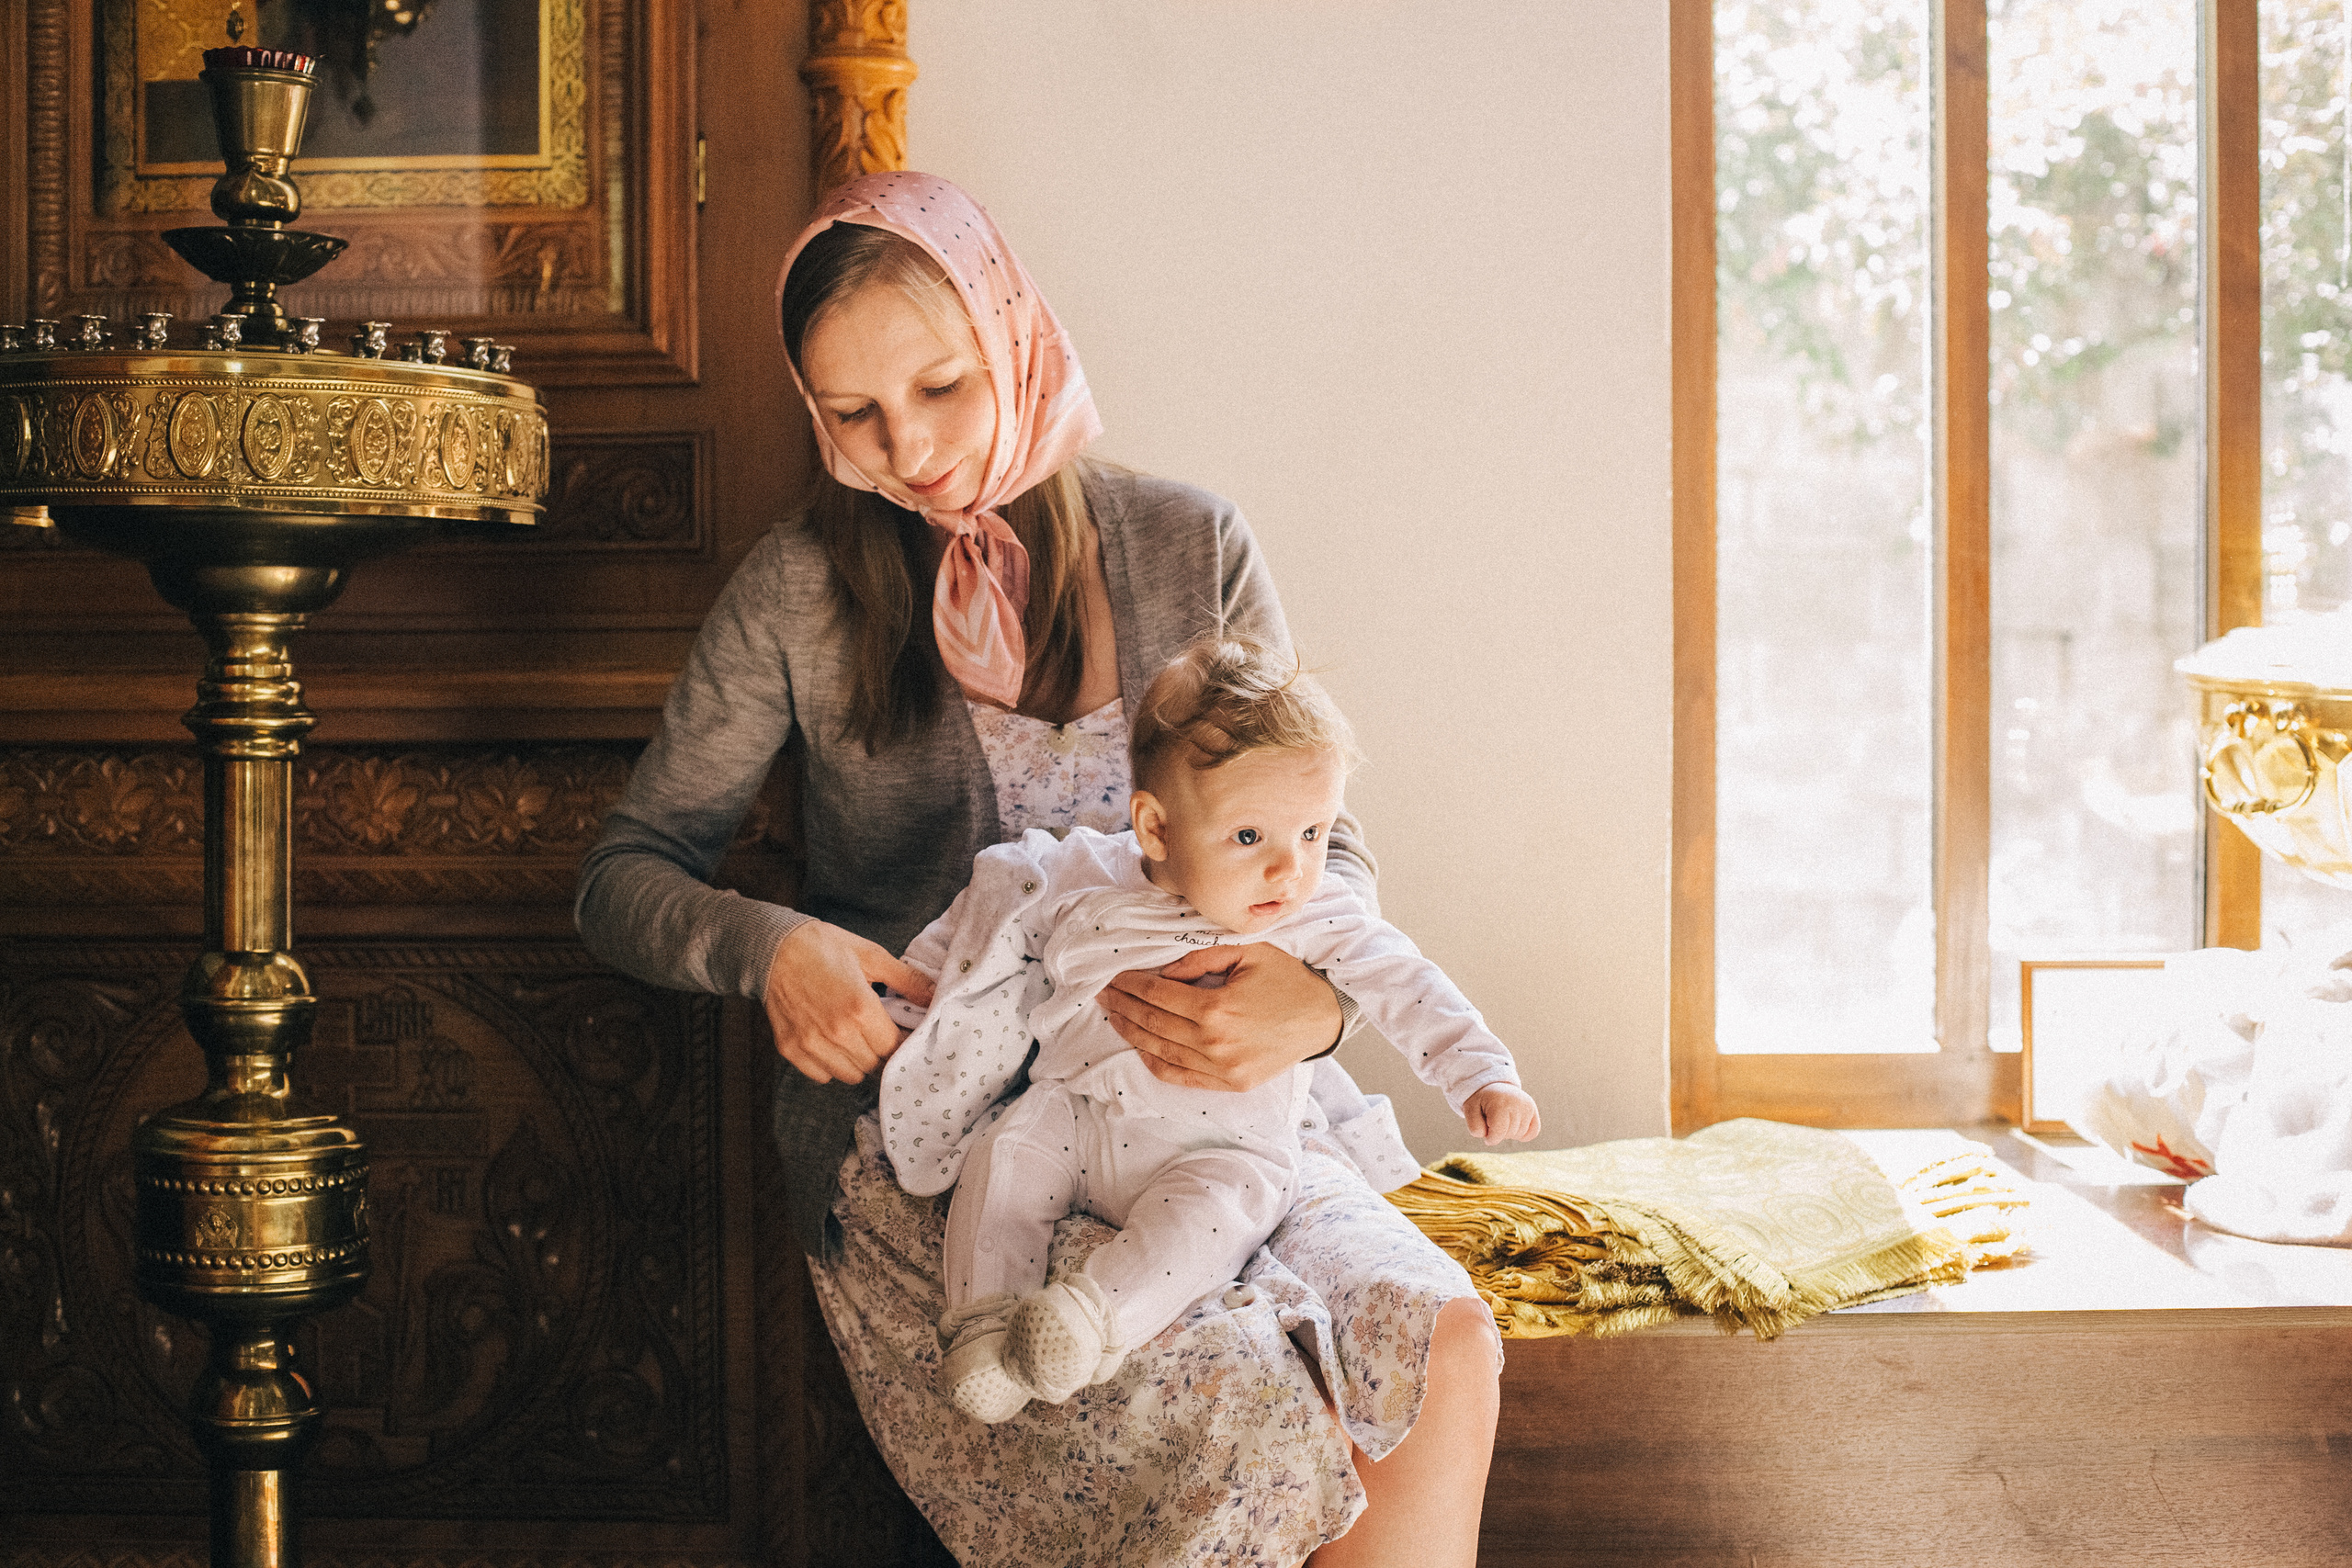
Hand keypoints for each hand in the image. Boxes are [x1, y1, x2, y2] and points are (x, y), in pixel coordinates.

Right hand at [762, 920, 935, 1084]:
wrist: (773, 946)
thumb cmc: (824, 947)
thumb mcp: (871, 956)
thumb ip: (908, 979)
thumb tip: (936, 995)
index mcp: (860, 1008)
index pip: (893, 1048)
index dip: (901, 1043)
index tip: (900, 1033)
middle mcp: (836, 1032)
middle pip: (874, 1065)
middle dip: (881, 1051)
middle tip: (877, 1033)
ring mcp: (811, 1043)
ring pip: (850, 1075)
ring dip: (858, 1061)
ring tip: (855, 1037)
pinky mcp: (790, 1049)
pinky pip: (821, 1075)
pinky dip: (830, 1065)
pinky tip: (831, 1042)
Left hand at [1101, 943, 1340, 1091]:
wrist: (1322, 1018)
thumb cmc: (1286, 979)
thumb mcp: (1246, 954)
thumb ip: (1200, 960)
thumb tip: (1164, 972)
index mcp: (1216, 1008)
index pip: (1157, 995)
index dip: (1130, 985)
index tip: (1112, 977)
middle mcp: (1213, 1043)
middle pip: (1152, 1024)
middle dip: (1123, 1006)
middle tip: (1102, 994)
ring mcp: (1221, 1069)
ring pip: (1160, 1052)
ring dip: (1132, 1033)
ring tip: (1113, 1016)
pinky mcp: (1229, 1084)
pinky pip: (1180, 1076)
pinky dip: (1155, 1062)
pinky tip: (1140, 1046)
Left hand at [1464, 1084, 1539, 1146]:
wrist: (1492, 1086)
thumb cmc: (1480, 1101)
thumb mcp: (1470, 1111)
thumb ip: (1475, 1127)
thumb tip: (1490, 1138)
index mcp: (1499, 1103)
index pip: (1499, 1133)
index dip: (1491, 1139)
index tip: (1486, 1134)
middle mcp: (1516, 1103)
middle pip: (1509, 1134)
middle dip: (1499, 1134)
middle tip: (1493, 1120)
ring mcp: (1527, 1105)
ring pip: (1520, 1134)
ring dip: (1509, 1132)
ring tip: (1502, 1119)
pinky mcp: (1532, 1108)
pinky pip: (1533, 1132)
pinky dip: (1524, 1134)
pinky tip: (1514, 1126)